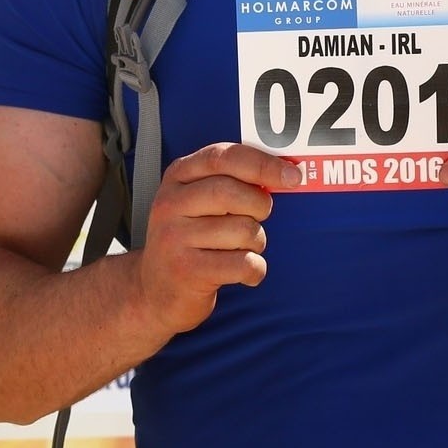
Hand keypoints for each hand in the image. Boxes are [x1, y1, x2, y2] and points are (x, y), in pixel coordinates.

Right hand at [133, 141, 299, 336]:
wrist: (154, 290)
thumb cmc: (192, 238)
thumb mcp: (198, 201)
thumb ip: (232, 181)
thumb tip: (287, 172)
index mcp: (177, 177)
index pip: (222, 157)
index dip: (262, 164)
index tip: (293, 176)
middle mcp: (169, 204)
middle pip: (233, 193)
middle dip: (260, 207)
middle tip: (258, 218)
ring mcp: (174, 238)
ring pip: (243, 231)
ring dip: (256, 243)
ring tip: (240, 249)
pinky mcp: (187, 271)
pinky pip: (243, 263)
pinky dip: (255, 270)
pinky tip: (242, 272)